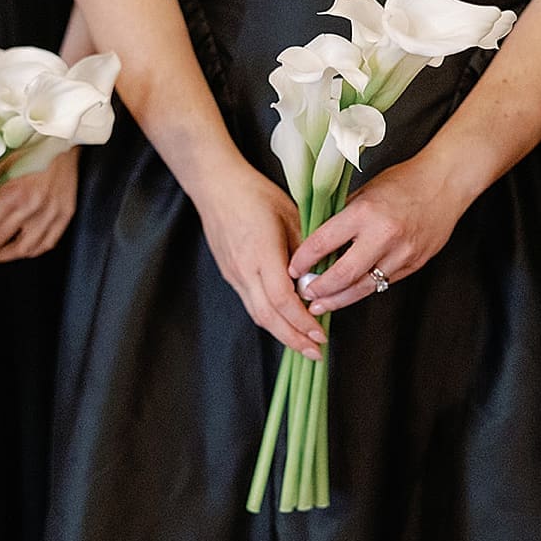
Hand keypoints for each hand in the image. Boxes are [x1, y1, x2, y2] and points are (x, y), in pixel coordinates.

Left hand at [0, 151, 77, 261]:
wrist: (62, 138)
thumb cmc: (26, 146)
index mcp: (15, 193)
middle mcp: (35, 207)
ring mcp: (52, 214)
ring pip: (22, 250)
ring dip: (1, 256)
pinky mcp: (65, 216)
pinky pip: (44, 245)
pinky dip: (26, 251)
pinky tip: (14, 249)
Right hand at [193, 164, 324, 357]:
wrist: (216, 186)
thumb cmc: (256, 195)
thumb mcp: (291, 215)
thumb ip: (307, 249)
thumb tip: (324, 277)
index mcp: (261, 253)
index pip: (283, 299)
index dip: (302, 321)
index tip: (322, 334)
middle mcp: (244, 269)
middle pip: (268, 316)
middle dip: (294, 339)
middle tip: (316, 354)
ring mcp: (234, 274)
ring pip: (258, 314)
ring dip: (282, 333)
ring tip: (304, 347)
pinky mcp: (230, 274)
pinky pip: (252, 303)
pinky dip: (271, 319)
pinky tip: (286, 324)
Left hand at [290, 151, 467, 313]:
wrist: (445, 183)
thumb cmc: (404, 182)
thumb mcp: (366, 192)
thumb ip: (343, 217)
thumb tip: (318, 241)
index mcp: (365, 212)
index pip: (323, 243)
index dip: (303, 260)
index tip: (293, 270)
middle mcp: (383, 235)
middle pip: (342, 275)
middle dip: (319, 289)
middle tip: (305, 294)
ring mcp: (402, 253)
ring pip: (363, 287)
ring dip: (339, 299)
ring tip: (321, 305)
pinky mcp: (414, 263)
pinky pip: (383, 282)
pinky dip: (363, 289)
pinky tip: (350, 293)